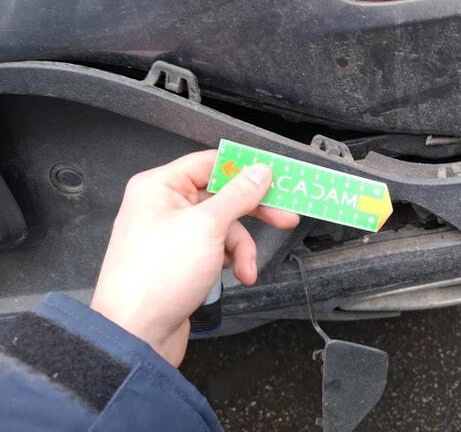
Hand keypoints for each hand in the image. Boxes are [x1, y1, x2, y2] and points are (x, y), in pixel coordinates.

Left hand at [90, 150, 298, 365]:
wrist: (136, 335)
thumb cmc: (156, 279)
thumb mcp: (208, 227)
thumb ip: (238, 195)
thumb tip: (259, 172)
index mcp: (159, 187)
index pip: (210, 163)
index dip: (245, 169)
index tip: (275, 177)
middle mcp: (163, 206)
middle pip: (221, 196)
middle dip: (253, 212)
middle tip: (284, 216)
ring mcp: (172, 234)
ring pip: (223, 227)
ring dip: (241, 247)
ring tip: (246, 267)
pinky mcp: (180, 259)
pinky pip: (214, 248)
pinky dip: (229, 260)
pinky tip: (235, 275)